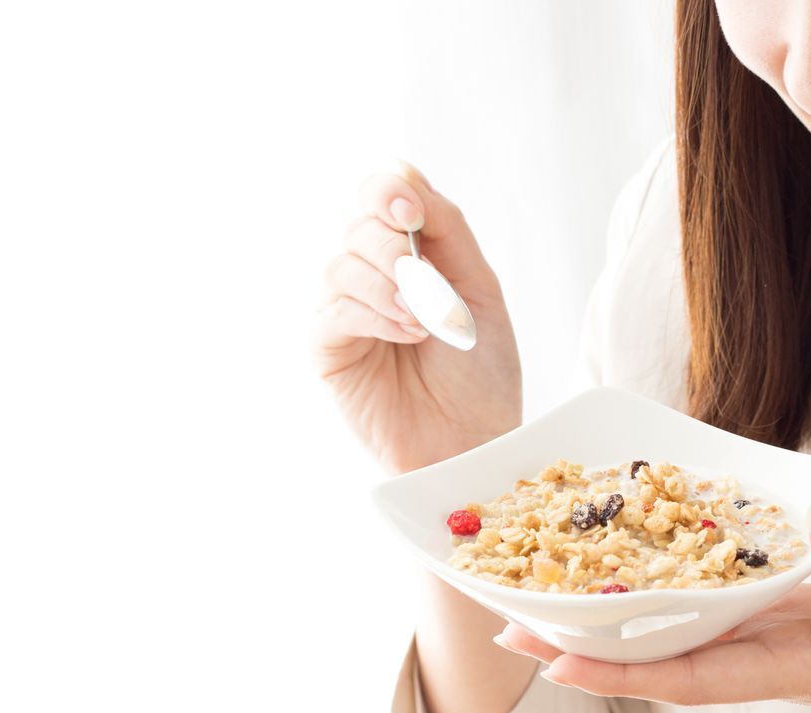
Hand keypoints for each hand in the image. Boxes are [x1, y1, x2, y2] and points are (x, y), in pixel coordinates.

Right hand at [315, 161, 521, 473]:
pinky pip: (333, 311)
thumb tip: (405, 174)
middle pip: (358, 224)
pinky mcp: (329, 349)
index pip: (380, 195)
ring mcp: (347, 311)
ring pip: (341, 264)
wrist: (476, 439)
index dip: (388, 190)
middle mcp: (374, 276)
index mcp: (413, 255)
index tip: (411, 209)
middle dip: (392, 245)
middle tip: (423, 279)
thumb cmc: (481, 372)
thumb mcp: (480, 289)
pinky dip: (372, 315)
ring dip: (387, 285)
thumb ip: (447, 229)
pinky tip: (406, 335)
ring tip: (424, 321)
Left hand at [496, 502, 810, 712]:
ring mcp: (786, 641)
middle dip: (589, 647)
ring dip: (621, 622)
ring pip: (687, 634)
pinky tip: (652, 568)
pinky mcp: (804, 621)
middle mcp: (777, 657)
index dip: (615, 667)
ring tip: (554, 599)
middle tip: (513, 626)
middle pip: (664, 657)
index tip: (550, 659)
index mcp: (798, 664)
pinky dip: (681, 592)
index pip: (687, 673)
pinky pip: (728, 609)